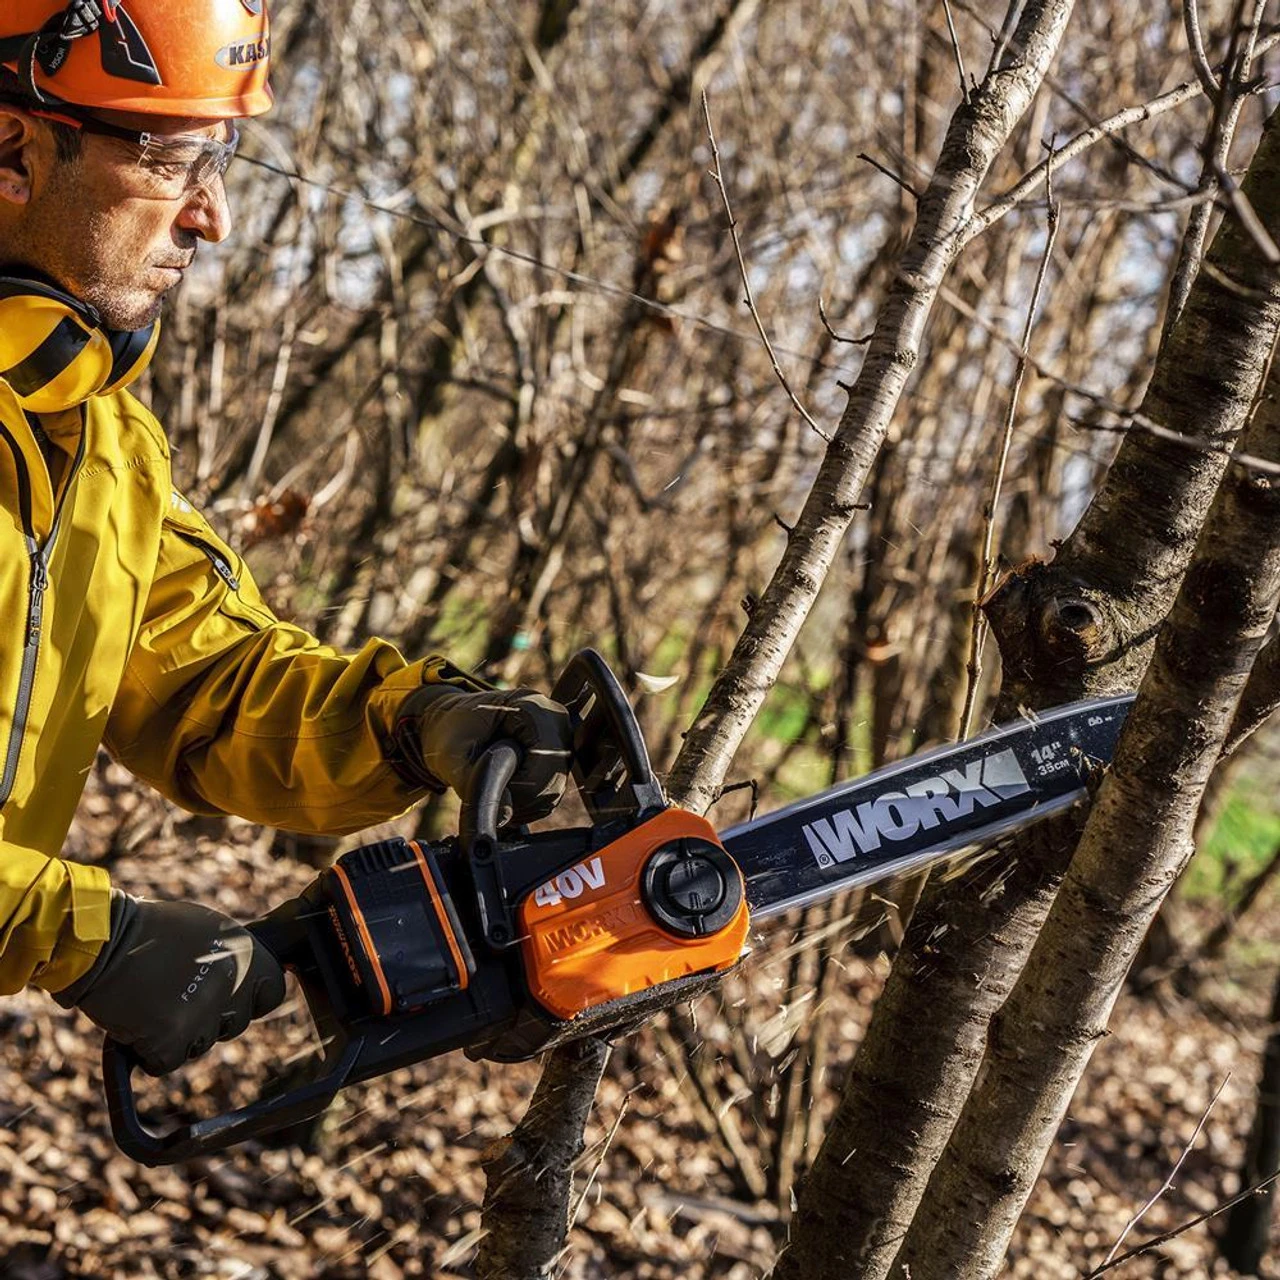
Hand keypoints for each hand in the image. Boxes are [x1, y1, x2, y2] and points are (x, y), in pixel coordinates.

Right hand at [55, 892, 285, 1075]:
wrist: (102, 941)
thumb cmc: (150, 930)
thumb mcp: (207, 928)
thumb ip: (232, 955)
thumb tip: (249, 973)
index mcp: (246, 953)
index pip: (272, 992)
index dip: (253, 999)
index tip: (233, 997)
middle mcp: (233, 984)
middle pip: (235, 1023)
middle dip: (212, 1018)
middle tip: (180, 997)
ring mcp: (204, 1015)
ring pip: (201, 1043)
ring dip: (181, 1033)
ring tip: (155, 1001)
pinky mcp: (171, 1041)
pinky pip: (167, 1061)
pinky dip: (151, 1051)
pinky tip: (138, 1022)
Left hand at [397, 685, 573, 823]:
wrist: (454, 725)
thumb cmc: (452, 733)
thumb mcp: (452, 757)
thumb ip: (477, 785)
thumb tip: (506, 816)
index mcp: (532, 707)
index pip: (545, 760)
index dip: (522, 786)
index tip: (496, 790)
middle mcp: (554, 719)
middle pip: (554, 777)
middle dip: (522, 798)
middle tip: (494, 796)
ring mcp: (560, 738)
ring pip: (555, 789)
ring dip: (525, 802)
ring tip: (497, 792)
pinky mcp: (558, 756)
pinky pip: (552, 792)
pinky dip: (530, 802)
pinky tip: (508, 793)